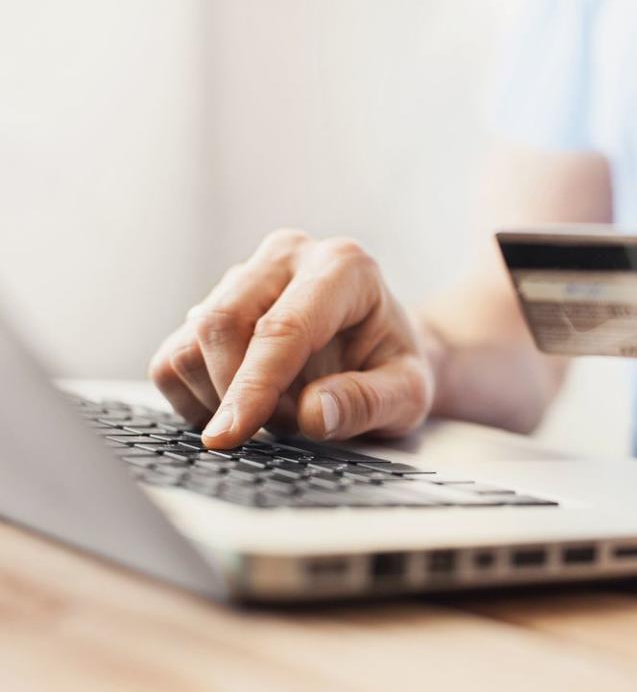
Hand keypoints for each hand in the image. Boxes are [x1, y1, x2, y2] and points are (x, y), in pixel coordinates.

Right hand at [149, 230, 432, 447]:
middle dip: (235, 393)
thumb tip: (312, 413)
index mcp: (344, 266)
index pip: (282, 327)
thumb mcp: (408, 395)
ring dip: (220, 397)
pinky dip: (196, 398)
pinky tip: (242, 405)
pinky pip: (174, 358)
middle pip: (222, 322)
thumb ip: (369, 403)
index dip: (253, 385)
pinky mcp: (211, 303)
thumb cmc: (394, 368)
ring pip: (191, 341)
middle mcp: (288, 256)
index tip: (230, 435)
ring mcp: (244, 275)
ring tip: (275, 411)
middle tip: (281, 427)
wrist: (380, 352)